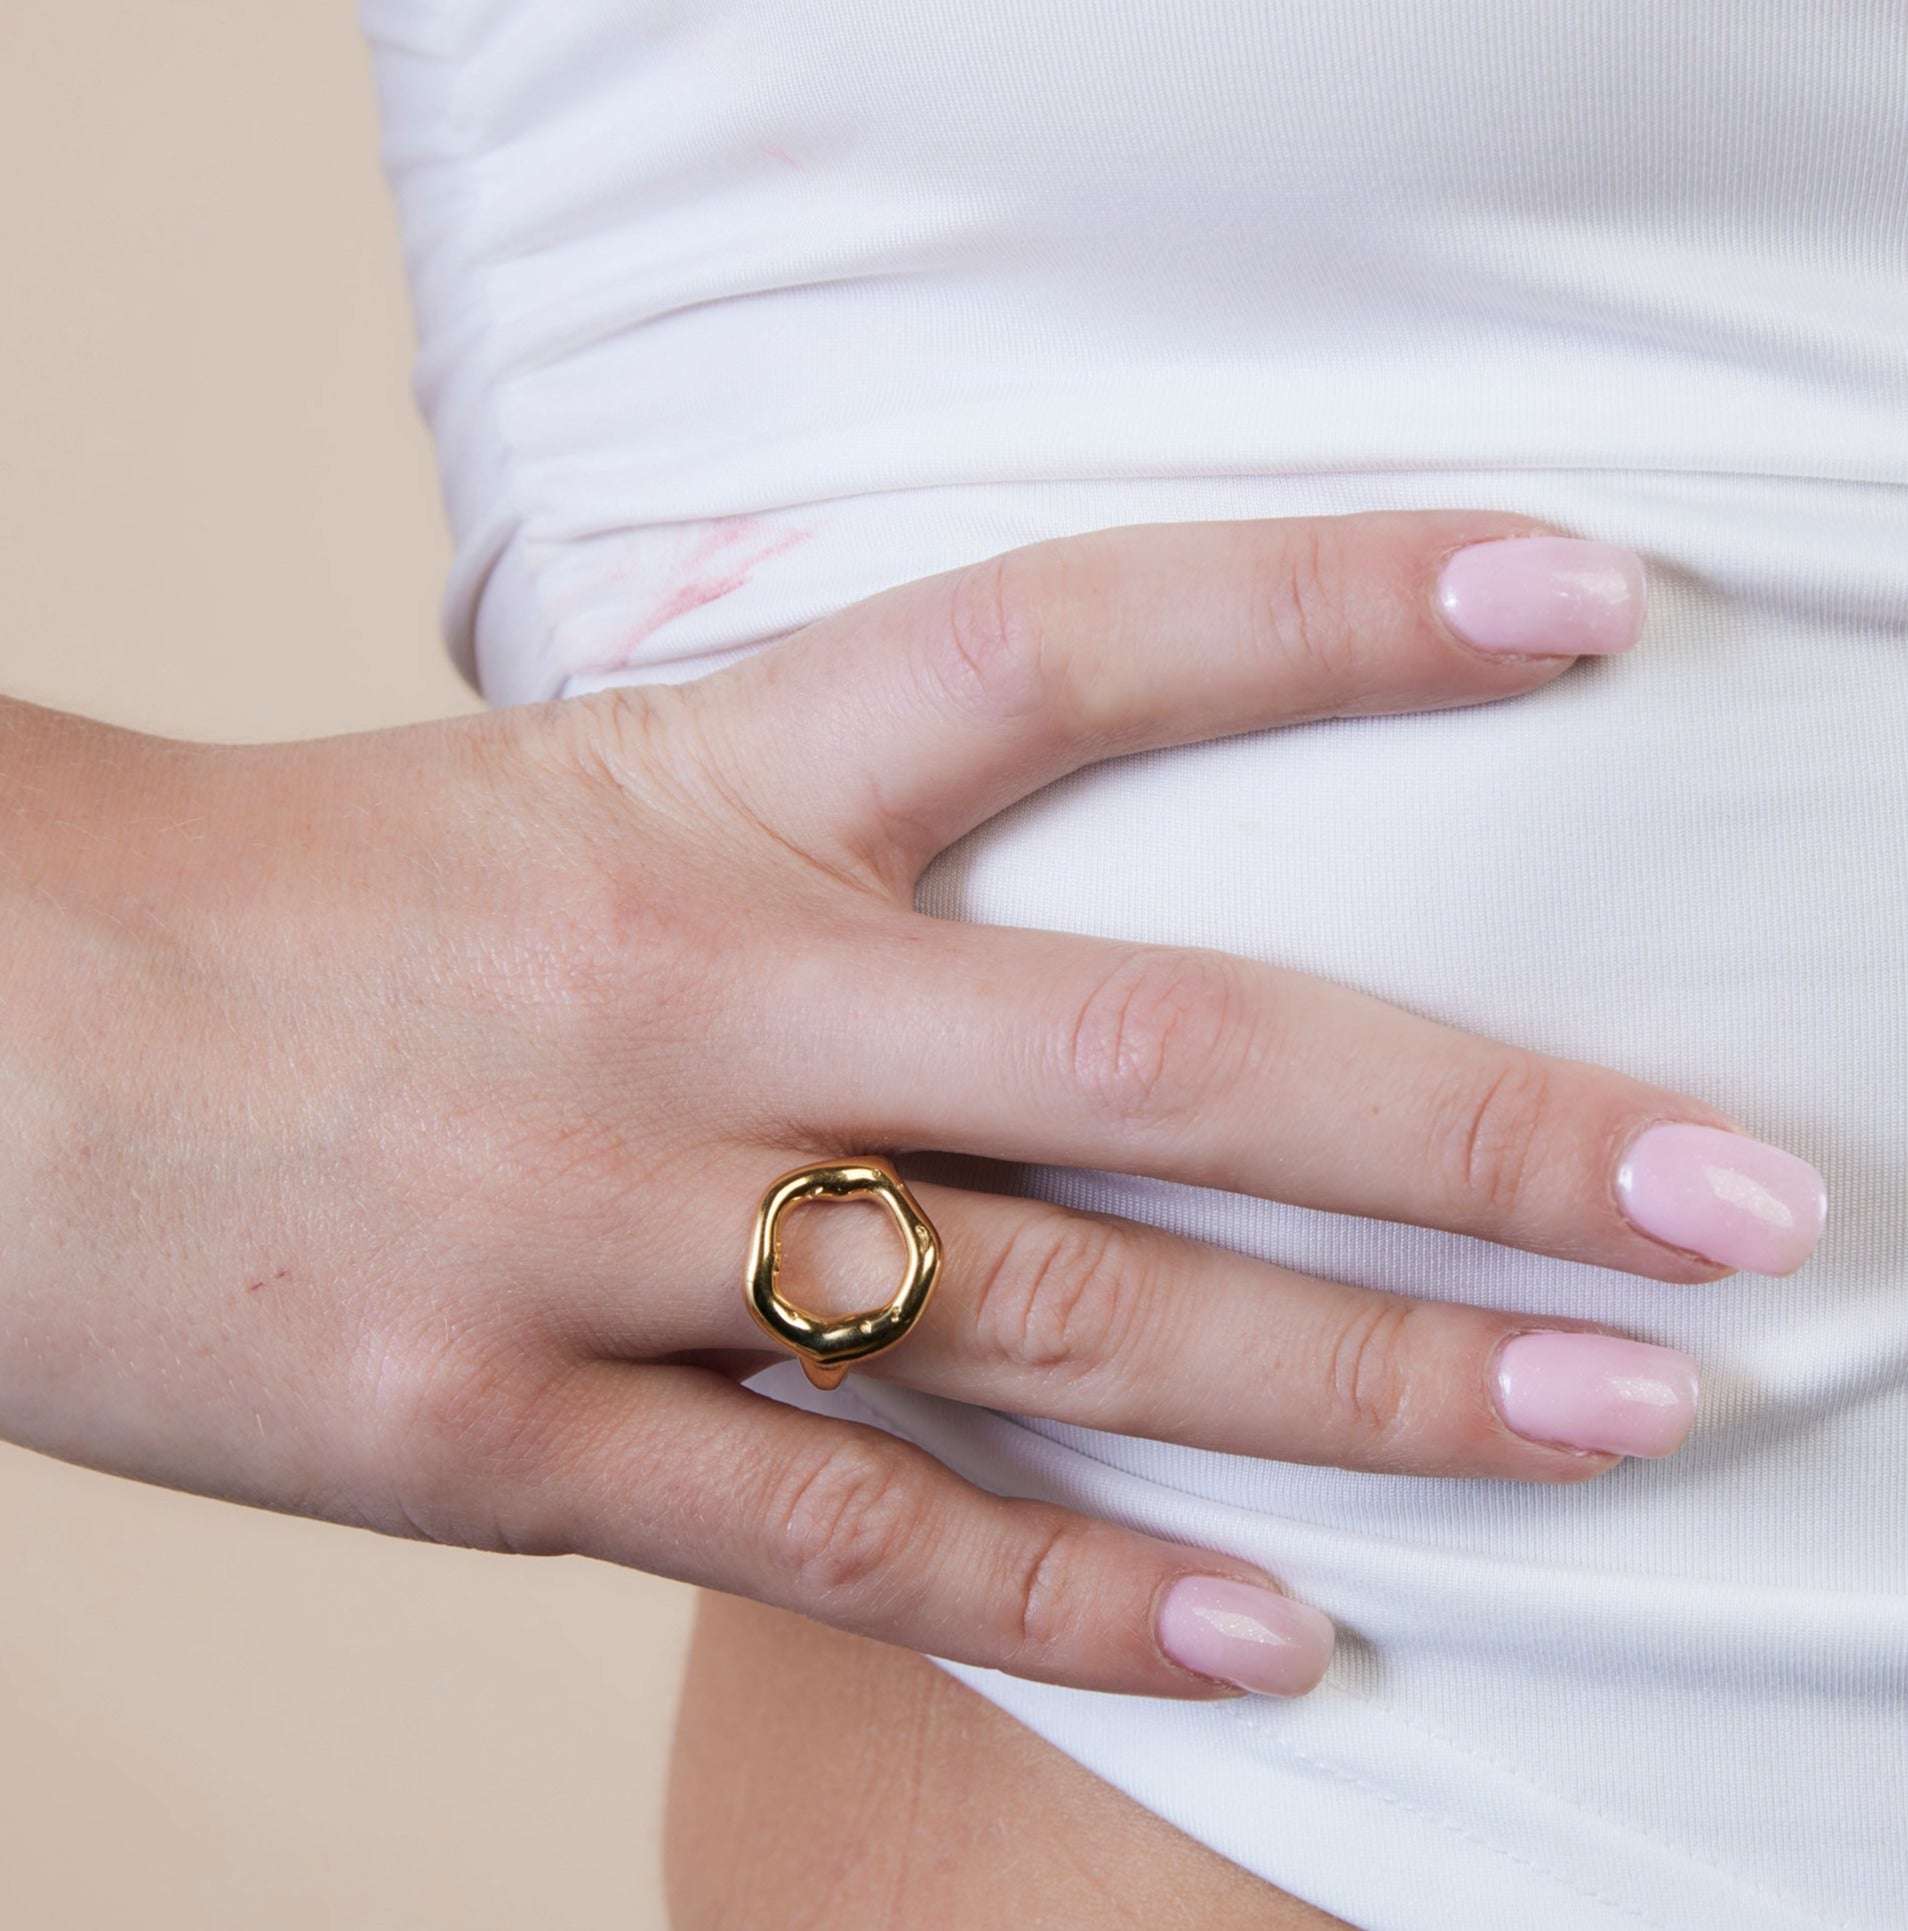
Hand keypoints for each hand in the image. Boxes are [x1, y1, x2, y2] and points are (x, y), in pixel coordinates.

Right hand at [0, 510, 1824, 1700]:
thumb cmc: (299, 909)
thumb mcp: (572, 801)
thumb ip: (809, 853)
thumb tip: (1053, 913)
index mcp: (697, 787)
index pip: (1070, 641)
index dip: (1332, 601)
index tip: (1583, 589)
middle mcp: (688, 997)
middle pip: (1157, 1050)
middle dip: (1471, 1126)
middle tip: (1735, 1190)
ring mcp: (596, 1234)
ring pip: (1056, 1321)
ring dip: (1358, 1388)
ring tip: (1619, 1425)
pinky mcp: (494, 1443)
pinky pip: (842, 1530)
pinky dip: (1072, 1598)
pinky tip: (1278, 1645)